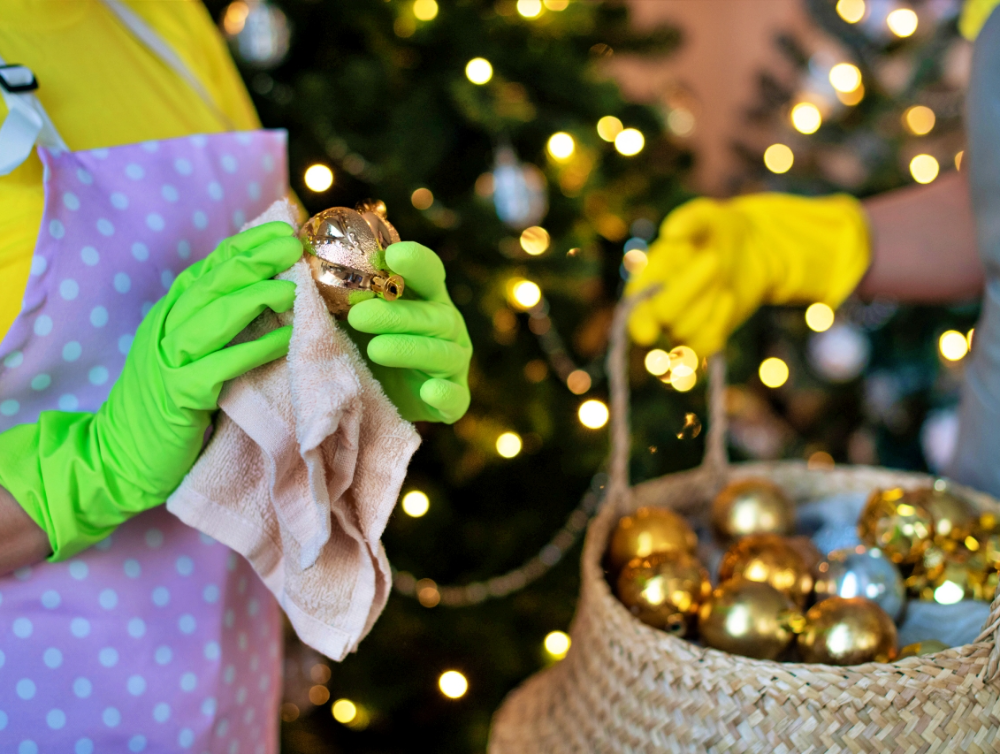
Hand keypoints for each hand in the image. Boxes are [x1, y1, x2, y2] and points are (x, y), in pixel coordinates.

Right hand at [0, 222, 300, 558]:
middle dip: (253, 259)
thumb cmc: (165, 405)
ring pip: (214, 316)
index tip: (281, 230)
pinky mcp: (180, 395)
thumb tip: (268, 296)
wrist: (119, 455)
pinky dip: (256, 348)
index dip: (245, 246)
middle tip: (290, 243)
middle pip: (212, 283)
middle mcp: (167, 329)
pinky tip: (285, 337)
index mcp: (170, 315)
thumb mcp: (186, 354)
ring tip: (292, 286)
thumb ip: (216, 326)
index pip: (210, 269)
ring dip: (255, 297)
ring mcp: (170, 360)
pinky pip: (223, 365)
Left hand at [347, 242, 470, 423]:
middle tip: (357, 315)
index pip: (428, 273)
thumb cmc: (364, 347)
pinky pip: (456, 396)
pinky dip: (445, 394)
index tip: (392, 255)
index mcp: (426, 298)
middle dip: (395, 315)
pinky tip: (429, 391)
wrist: (380, 400)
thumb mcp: (349, 318)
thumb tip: (293, 262)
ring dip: (410, 350)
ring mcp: (453, 362)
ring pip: (443, 353)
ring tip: (375, 350)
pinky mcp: (455, 398)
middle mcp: (446, 325)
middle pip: (431, 315)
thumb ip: (335, 293)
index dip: (415, 262)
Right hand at [626, 193, 870, 356]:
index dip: (639, 324)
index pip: (634, 310)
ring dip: (708, 303)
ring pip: (686, 332)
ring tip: (723, 277)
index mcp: (646, 280)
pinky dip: (718, 322)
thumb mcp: (707, 216)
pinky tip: (727, 298)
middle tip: (714, 259)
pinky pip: (705, 345)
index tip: (647, 333)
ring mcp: (678, 327)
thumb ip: (689, 220)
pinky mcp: (702, 338)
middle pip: (664, 317)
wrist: (752, 250)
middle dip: (689, 289)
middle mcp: (655, 308)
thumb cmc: (720, 230)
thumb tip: (670, 233)